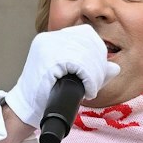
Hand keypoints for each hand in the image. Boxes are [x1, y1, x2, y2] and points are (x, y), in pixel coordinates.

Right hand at [1, 24, 122, 124]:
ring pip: (86, 55)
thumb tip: (115, 68)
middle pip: (88, 43)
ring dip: (95, 75)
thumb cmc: (48, 93)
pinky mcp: (48, 62)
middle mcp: (49, 38)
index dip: (98, 50)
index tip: (98, 70)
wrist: (27, 108)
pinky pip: (80, 66)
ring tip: (91, 89)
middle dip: (98, 66)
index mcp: (53, 38)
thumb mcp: (73, 77)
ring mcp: (47, 48)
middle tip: (96, 84)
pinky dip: (89, 80)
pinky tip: (87, 91)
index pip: (85, 34)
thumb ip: (93, 70)